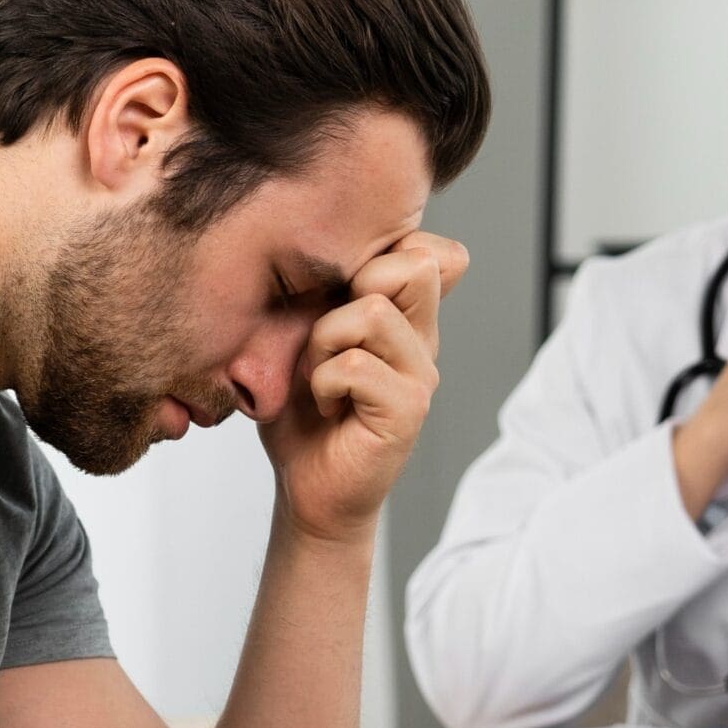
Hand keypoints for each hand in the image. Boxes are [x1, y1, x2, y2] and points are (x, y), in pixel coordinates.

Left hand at [261, 231, 468, 544]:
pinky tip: (323, 405)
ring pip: (373, 312)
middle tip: (325, 337)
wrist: (306, 488)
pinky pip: (356, 366)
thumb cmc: (300, 413)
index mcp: (403, 316)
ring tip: (319, 376)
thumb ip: (324, 293)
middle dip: (350, 287)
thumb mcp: (303, 336)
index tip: (339, 295)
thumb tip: (310, 238)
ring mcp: (420, 375)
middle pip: (414, 264)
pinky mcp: (408, 410)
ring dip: (324, 342)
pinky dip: (323, 382)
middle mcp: (421, 339)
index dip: (381, 253)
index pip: (427, 249)